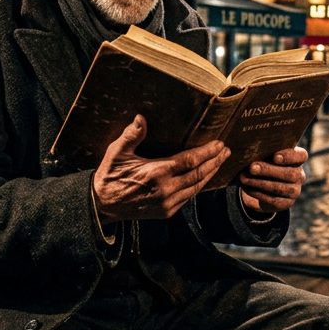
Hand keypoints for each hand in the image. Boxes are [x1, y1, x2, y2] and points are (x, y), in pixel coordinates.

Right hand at [93, 115, 228, 223]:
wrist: (102, 205)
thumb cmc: (109, 176)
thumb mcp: (116, 153)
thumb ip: (130, 136)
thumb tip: (141, 118)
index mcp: (155, 173)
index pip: (190, 161)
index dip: (207, 152)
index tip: (219, 143)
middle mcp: (165, 190)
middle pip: (199, 174)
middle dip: (215, 161)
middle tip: (226, 150)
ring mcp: (167, 203)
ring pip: (196, 188)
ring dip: (210, 173)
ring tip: (220, 161)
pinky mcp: (167, 212)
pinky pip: (189, 197)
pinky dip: (199, 186)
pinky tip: (204, 177)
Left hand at [238, 147, 307, 215]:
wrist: (264, 185)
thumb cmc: (265, 162)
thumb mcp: (266, 154)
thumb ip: (262, 151)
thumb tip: (244, 152)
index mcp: (297, 159)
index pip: (301, 156)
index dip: (289, 156)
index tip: (275, 157)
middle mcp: (299, 175)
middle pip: (289, 173)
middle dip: (268, 170)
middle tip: (252, 167)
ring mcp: (294, 190)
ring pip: (280, 188)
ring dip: (260, 183)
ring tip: (244, 178)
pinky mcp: (286, 203)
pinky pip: (273, 200)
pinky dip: (258, 193)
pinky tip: (246, 188)